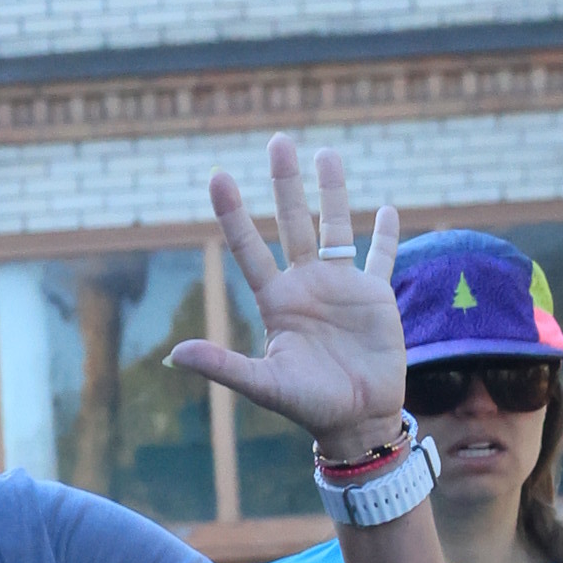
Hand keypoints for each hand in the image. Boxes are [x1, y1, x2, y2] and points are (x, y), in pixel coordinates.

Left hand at [169, 137, 408, 453]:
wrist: (356, 421)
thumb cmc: (307, 405)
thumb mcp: (262, 384)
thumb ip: (222, 366)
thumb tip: (174, 354)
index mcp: (276, 301)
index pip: (249, 248)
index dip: (233, 214)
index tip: (218, 176)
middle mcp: (306, 285)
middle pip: (292, 222)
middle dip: (285, 184)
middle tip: (280, 141)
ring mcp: (341, 287)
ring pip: (336, 227)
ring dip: (332, 192)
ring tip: (327, 154)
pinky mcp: (376, 297)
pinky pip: (381, 257)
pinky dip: (387, 235)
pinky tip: (388, 209)